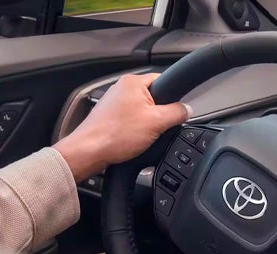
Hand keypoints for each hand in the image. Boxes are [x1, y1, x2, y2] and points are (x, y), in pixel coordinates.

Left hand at [53, 73, 190, 181]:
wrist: (89, 151)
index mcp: (133, 82)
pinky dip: (135, 130)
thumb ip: (177, 113)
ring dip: (147, 124)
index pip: (164, 80)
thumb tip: (187, 109)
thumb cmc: (115, 134)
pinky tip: (132, 140)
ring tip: (141, 136)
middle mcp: (121, 88)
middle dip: (160, 114)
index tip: (176, 112)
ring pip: (143, 111)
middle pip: (154, 98)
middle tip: (158, 128)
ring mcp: (114, 102)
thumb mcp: (157, 123)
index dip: (174, 97)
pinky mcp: (110, 116)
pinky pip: (131, 120)